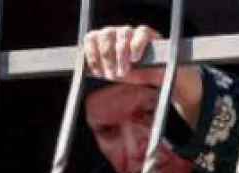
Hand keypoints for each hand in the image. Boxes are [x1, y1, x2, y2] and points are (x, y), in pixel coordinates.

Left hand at [82, 25, 204, 122]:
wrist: (153, 76)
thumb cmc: (130, 73)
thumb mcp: (110, 73)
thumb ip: (98, 69)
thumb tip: (85, 69)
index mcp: (102, 40)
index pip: (91, 38)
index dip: (92, 54)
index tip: (97, 71)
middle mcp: (114, 32)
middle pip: (105, 36)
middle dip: (107, 58)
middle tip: (112, 75)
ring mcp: (130, 31)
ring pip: (122, 36)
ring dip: (121, 57)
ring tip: (123, 72)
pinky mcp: (146, 32)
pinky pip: (140, 34)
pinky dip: (135, 48)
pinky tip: (135, 59)